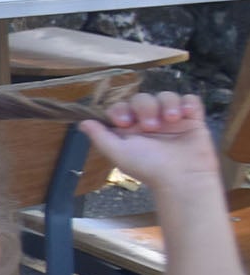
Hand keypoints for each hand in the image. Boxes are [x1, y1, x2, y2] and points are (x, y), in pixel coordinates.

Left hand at [81, 91, 220, 195]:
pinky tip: (185, 113)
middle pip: (143, 98)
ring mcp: (171, 119)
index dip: (120, 110)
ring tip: (171, 119)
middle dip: (145, 108)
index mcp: (130, 129)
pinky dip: (187, 102)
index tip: (123, 123)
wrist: (182, 178)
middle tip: (151, 126)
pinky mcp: (192, 119)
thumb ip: (100, 137)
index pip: (121, 107)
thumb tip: (82, 123)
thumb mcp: (118, 153)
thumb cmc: (148, 168)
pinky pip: (190, 100)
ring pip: (166, 96)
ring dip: (167, 104)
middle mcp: (150, 121)